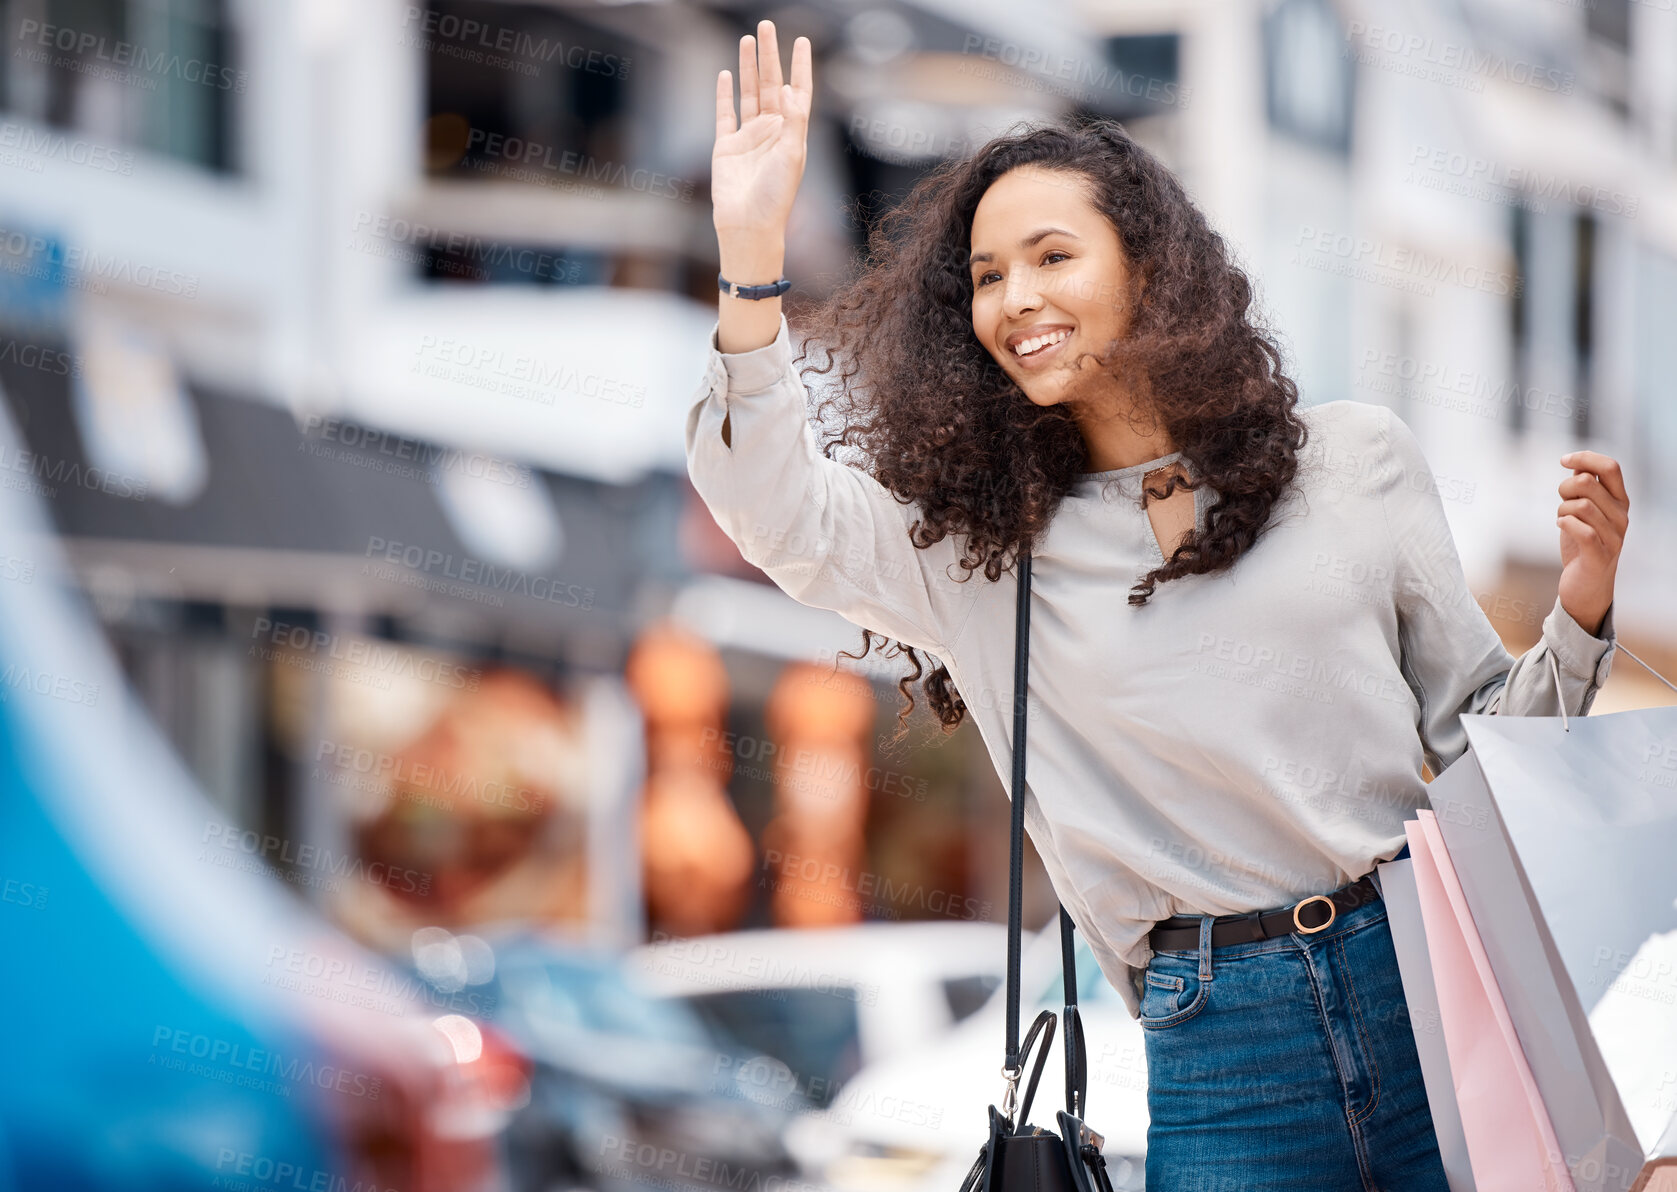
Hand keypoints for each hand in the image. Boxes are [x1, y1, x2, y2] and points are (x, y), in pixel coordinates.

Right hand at [712, 21, 811, 243]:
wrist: (748, 225)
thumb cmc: (776, 196)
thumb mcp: (791, 157)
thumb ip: (793, 122)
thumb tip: (792, 90)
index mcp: (792, 134)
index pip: (799, 92)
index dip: (801, 67)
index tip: (802, 41)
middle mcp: (772, 132)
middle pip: (772, 84)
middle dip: (770, 55)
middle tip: (766, 25)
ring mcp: (749, 138)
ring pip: (749, 93)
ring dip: (749, 67)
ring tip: (748, 40)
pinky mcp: (726, 146)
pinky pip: (725, 114)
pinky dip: (725, 94)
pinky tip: (725, 74)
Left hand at [1555, 450, 1627, 636]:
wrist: (1586, 587)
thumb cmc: (1583, 546)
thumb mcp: (1585, 512)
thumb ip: (1585, 489)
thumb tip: (1577, 464)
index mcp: (1619, 502)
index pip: (1611, 467)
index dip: (1586, 458)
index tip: (1564, 460)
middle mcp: (1621, 517)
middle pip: (1587, 483)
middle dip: (1564, 488)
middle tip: (1562, 503)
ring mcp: (1613, 537)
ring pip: (1581, 505)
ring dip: (1562, 509)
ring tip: (1562, 519)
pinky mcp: (1599, 556)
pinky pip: (1581, 529)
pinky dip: (1565, 524)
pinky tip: (1561, 526)